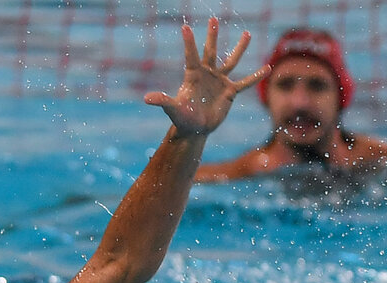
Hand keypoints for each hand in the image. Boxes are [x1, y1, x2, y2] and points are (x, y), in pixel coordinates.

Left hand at [145, 17, 269, 136]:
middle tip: (213, 19)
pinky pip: (245, 82)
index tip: (185, 27)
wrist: (195, 130)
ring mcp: (219, 81)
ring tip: (246, 33)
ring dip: (239, 48)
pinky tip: (268, 68)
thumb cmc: (182, 119)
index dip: (188, 43)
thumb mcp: (173, 109)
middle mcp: (207, 74)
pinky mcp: (230, 92)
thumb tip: (147, 98)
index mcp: (192, 76)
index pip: (191, 56)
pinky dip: (256, 76)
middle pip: (210, 51)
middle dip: (212, 36)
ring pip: (231, 61)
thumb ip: (162, 101)